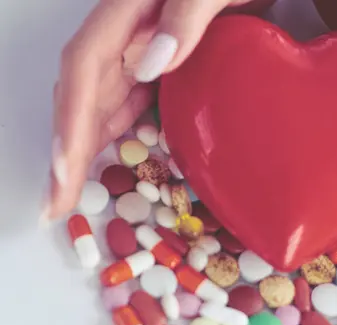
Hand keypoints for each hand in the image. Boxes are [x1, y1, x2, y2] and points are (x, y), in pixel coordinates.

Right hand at [46, 0, 256, 221]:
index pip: (86, 65)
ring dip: (88, 145)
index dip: (72, 118)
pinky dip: (121, 129)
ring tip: (72, 191)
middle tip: (57, 202)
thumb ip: (186, 12)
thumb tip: (151, 63)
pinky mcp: (161, 54)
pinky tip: (118, 156)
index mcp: (131, 8)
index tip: (65, 169)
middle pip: (86, 90)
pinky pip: (132, 96)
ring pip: (104, 98)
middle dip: (69, 147)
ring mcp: (143, 43)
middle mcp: (128, 29)